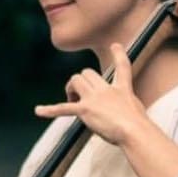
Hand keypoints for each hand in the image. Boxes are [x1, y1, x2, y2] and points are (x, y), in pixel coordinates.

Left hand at [33, 43, 149, 145]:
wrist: (134, 130)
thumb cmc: (139, 126)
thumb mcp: (138, 112)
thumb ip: (128, 109)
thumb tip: (128, 118)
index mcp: (122, 89)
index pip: (122, 67)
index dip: (118, 54)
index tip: (115, 45)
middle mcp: (106, 89)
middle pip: (87, 72)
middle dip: (80, 82)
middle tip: (79, 97)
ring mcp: (95, 98)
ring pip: (75, 80)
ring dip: (71, 89)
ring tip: (72, 101)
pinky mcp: (85, 110)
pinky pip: (63, 108)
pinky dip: (50, 110)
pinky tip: (38, 111)